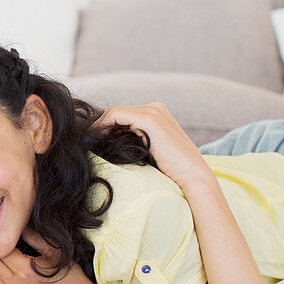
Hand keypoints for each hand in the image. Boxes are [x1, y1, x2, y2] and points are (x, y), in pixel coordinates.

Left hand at [0, 228, 94, 283]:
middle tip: (3, 245)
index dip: (2, 240)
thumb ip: (35, 237)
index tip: (8, 237)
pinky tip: (0, 274)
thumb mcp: (55, 251)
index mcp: (25, 269)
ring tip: (2, 258)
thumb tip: (19, 224)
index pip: (0, 250)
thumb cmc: (68, 275)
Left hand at [96, 103, 212, 188]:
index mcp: (157, 113)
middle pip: (116, 112)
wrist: (192, 176)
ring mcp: (153, 111)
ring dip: (100, 127)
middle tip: (90, 142)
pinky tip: (98, 139)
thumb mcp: (149, 149)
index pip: (123, 114)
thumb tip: (107, 139)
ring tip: (93, 143)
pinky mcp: (149, 119)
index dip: (106, 127)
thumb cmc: (171, 169)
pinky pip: (115, 116)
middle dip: (101, 127)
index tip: (95, 142)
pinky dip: (103, 126)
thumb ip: (134, 139)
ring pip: (113, 113)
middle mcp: (155, 108)